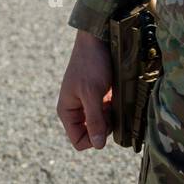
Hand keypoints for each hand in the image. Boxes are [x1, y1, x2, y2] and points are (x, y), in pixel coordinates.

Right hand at [56, 30, 112, 151]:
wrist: (98, 38)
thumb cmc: (91, 63)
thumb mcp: (92, 93)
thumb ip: (95, 119)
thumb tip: (98, 145)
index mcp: (67, 111)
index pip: (79, 141)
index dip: (94, 138)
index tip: (106, 123)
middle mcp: (76, 109)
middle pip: (92, 133)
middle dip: (105, 126)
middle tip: (111, 109)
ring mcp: (88, 102)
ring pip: (102, 123)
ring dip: (111, 116)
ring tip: (114, 99)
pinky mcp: (99, 95)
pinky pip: (108, 111)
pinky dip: (114, 107)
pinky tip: (117, 95)